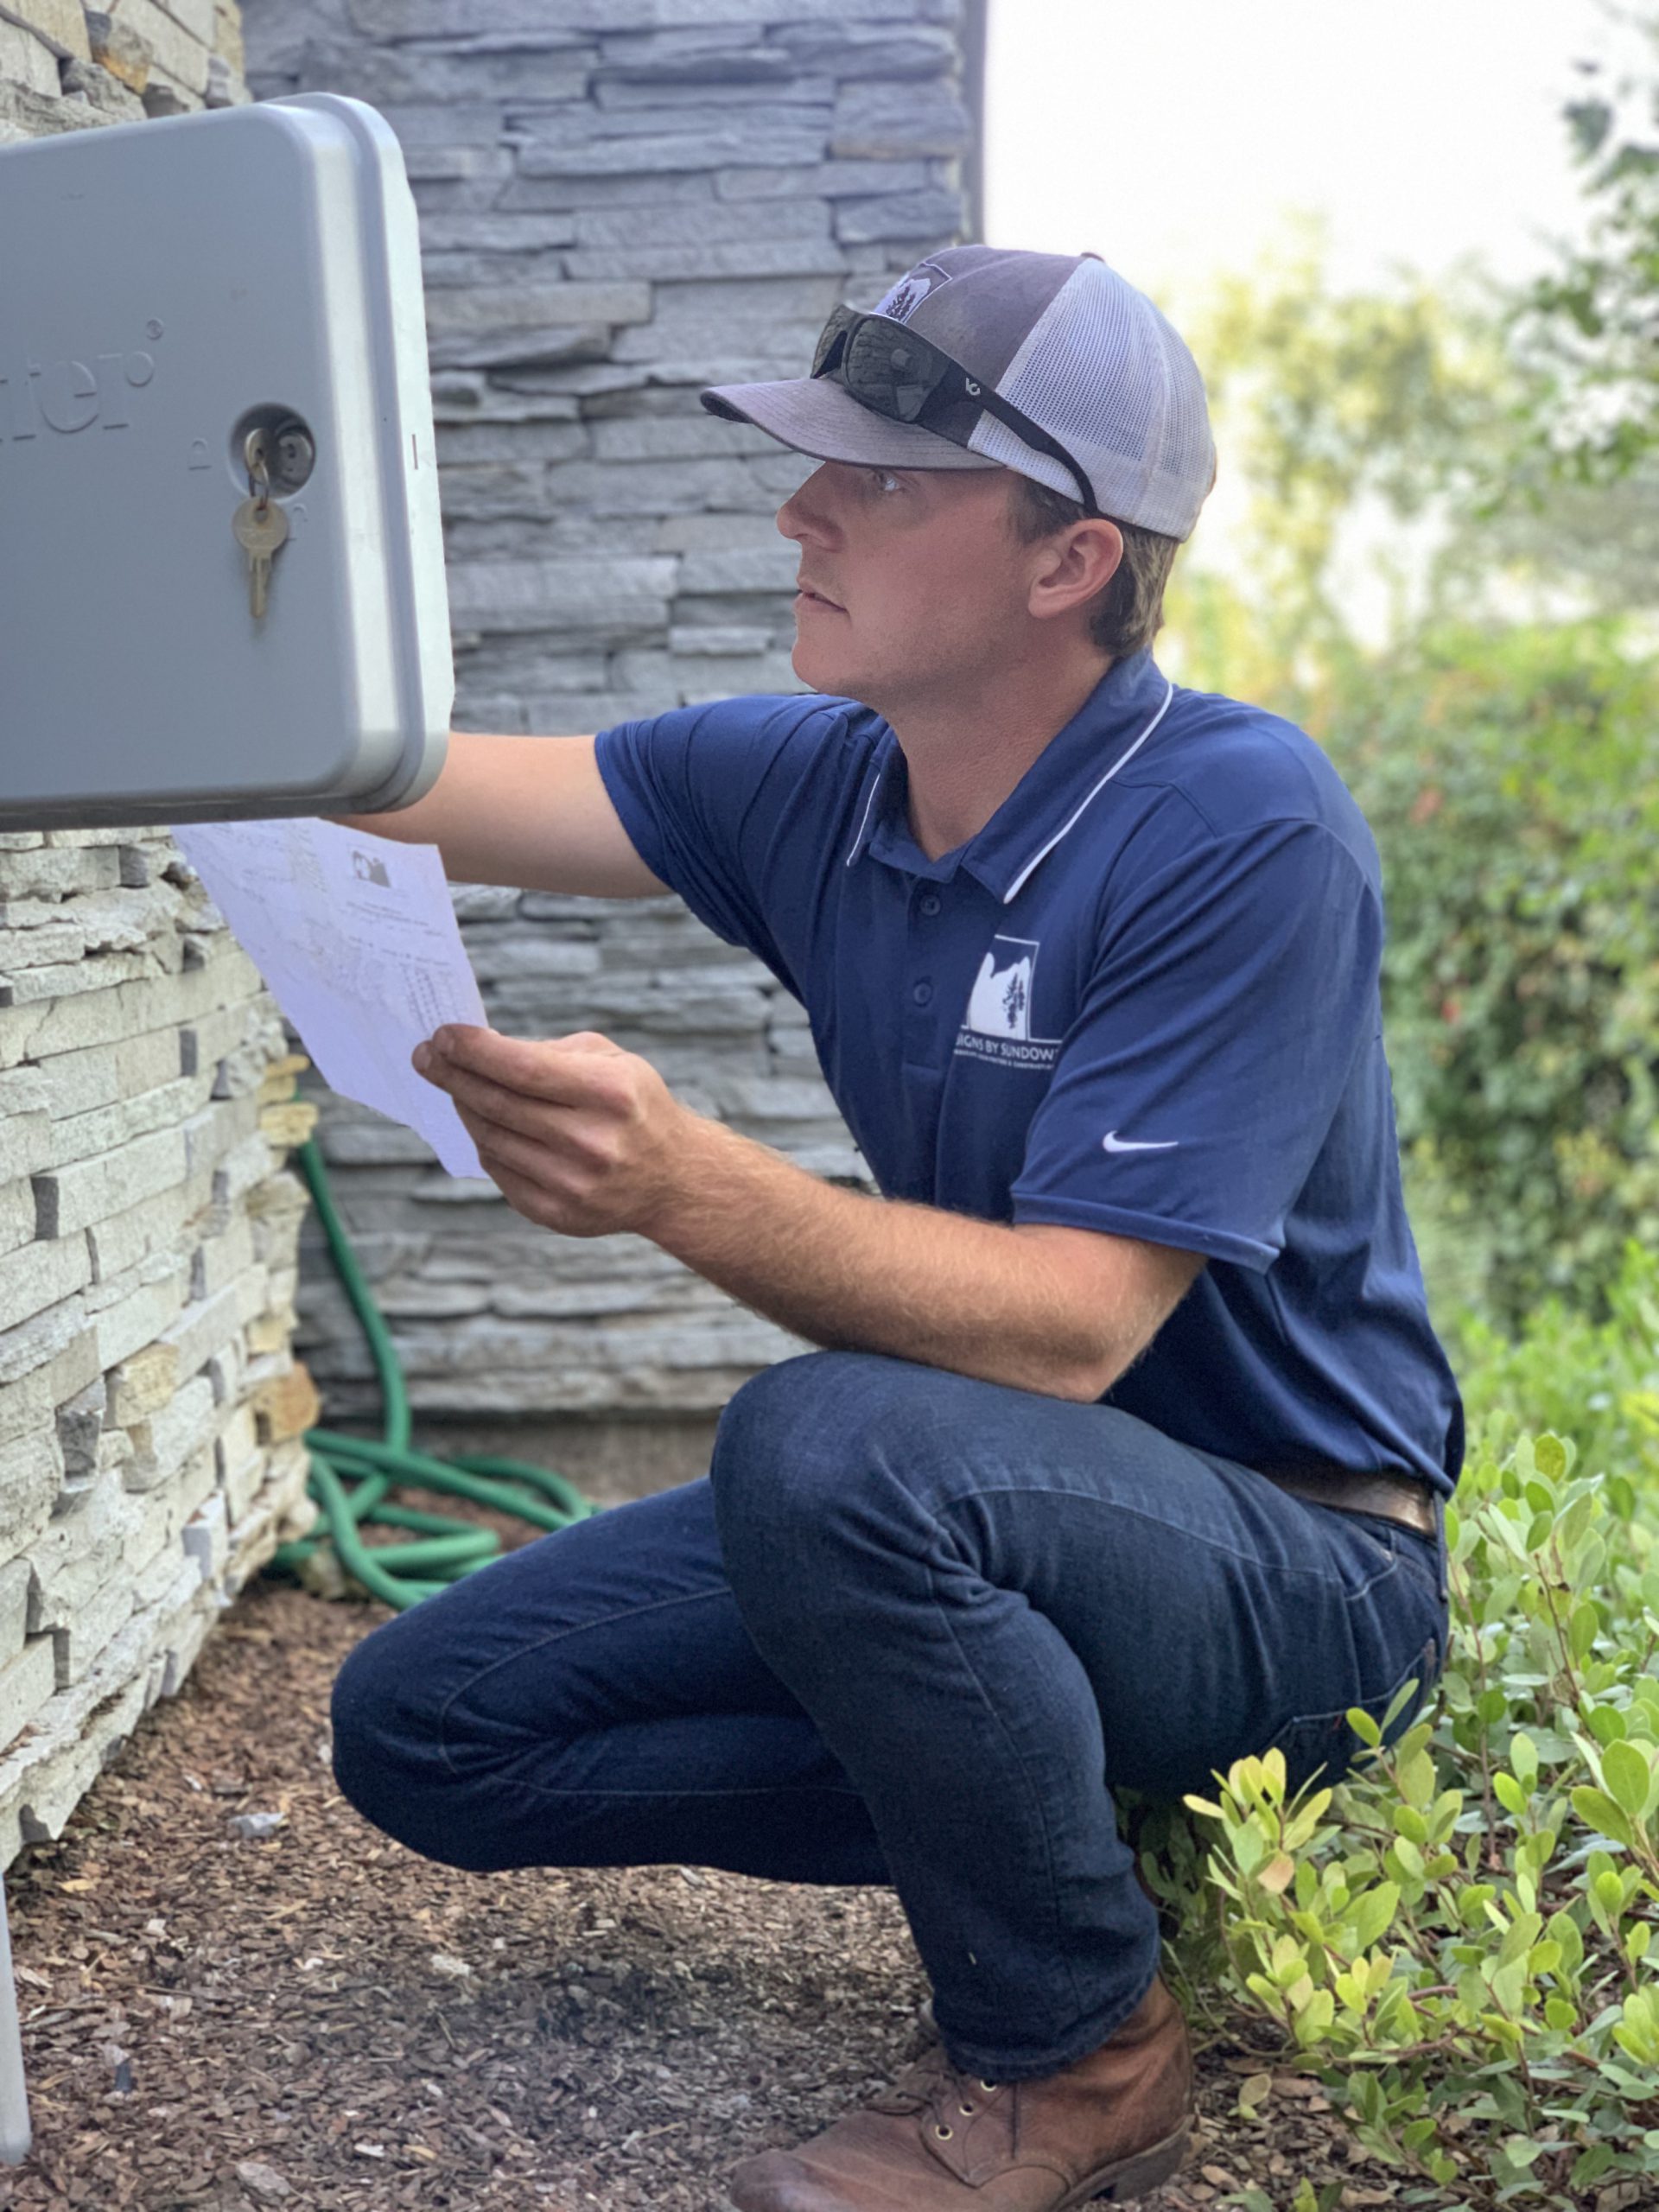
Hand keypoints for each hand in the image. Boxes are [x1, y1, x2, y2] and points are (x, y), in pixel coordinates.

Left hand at [411, 1024, 700, 1237]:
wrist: (672, 1178)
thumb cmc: (634, 1107)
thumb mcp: (611, 1061)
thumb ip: (548, 1053)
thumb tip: (478, 1051)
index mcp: (610, 1093)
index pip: (522, 1067)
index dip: (474, 1050)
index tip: (442, 1036)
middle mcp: (592, 1142)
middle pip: (497, 1104)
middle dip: (453, 1075)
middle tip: (426, 1056)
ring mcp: (572, 1183)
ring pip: (490, 1138)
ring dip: (465, 1106)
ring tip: (455, 1086)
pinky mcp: (557, 1213)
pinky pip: (499, 1170)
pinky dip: (485, 1142)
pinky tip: (485, 1124)